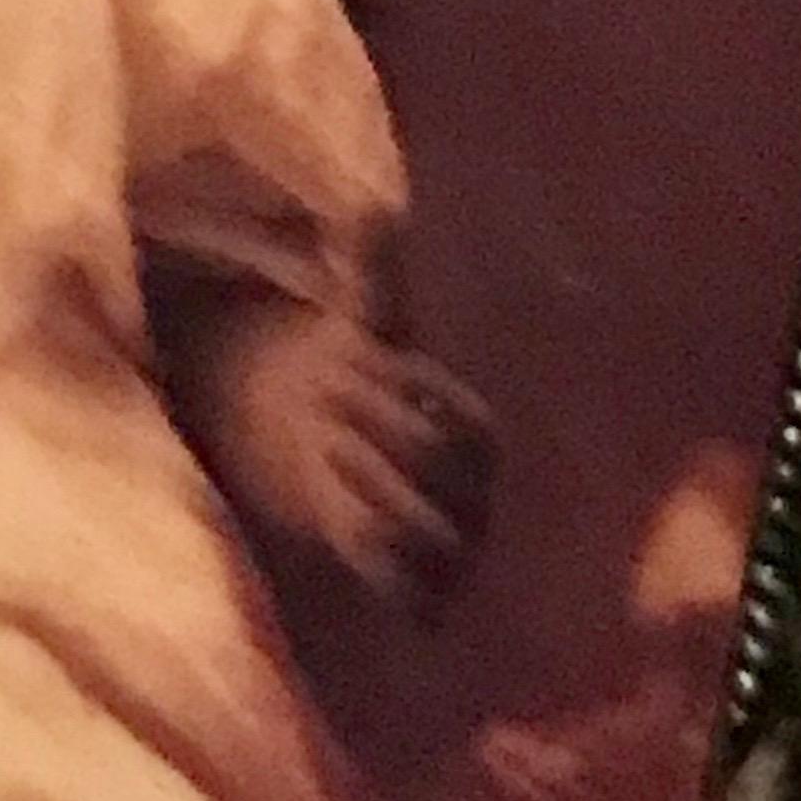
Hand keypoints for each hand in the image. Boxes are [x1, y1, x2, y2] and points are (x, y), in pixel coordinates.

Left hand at [181, 292, 493, 611]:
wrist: (324, 449)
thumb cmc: (354, 382)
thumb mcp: (361, 326)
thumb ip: (371, 274)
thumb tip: (373, 205)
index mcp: (475, 430)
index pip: (475, 424)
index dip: (419, 394)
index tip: (362, 359)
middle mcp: (476, 494)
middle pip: (452, 476)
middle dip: (388, 434)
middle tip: (325, 398)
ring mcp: (451, 544)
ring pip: (439, 537)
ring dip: (383, 495)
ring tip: (328, 450)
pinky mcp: (418, 590)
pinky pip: (417, 595)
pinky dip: (383, 563)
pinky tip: (342, 521)